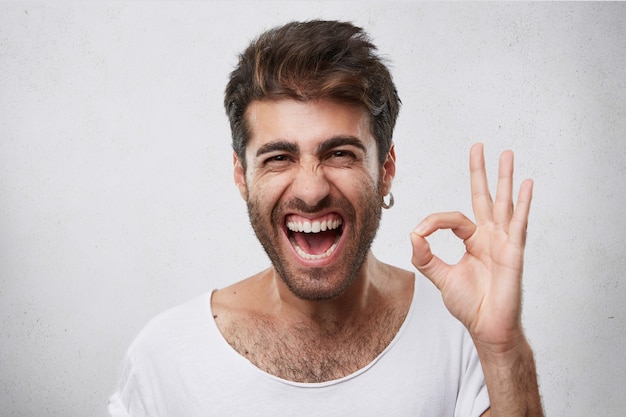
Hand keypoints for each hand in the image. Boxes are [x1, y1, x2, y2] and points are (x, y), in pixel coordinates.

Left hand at [410, 143, 533, 353]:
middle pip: (484, 196)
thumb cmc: (469, 303)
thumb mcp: (439, 276)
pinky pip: (518, 223)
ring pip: (503, 202)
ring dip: (505, 178)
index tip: (419, 234)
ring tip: (506, 153)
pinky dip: (523, 203)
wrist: (486, 326)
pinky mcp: (514, 252)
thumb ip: (424, 256)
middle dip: (481, 172)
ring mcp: (503, 241)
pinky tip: (525, 184)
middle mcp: (489, 236)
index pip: (452, 218)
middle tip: (478, 147)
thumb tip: (413, 234)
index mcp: (473, 240)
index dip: (433, 222)